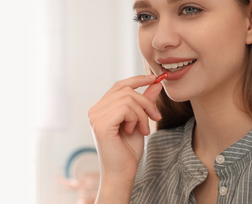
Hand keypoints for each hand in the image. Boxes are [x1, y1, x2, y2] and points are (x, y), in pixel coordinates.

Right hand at [88, 75, 162, 201]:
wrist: (123, 173)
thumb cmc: (128, 150)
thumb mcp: (140, 120)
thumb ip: (145, 101)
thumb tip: (155, 83)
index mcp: (102, 108)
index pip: (119, 85)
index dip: (137, 79)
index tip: (155, 78)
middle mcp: (95, 110)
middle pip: (127, 90)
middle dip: (146, 102)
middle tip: (156, 117)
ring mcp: (96, 116)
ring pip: (128, 99)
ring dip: (142, 114)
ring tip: (143, 129)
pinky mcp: (101, 123)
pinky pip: (126, 108)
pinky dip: (136, 118)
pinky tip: (133, 131)